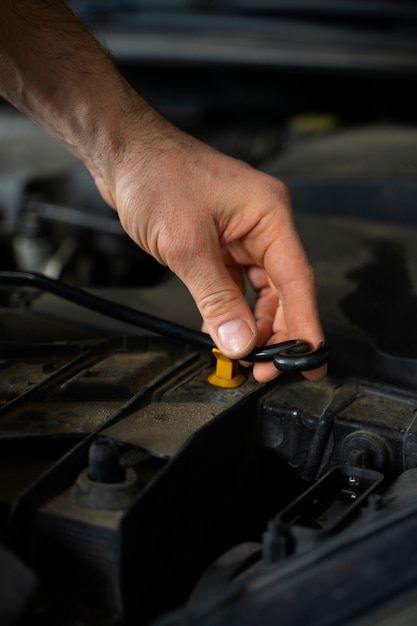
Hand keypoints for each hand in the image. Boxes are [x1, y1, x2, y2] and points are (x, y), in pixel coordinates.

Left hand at [91, 107, 325, 382]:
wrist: (123, 154)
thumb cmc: (155, 176)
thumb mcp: (187, 245)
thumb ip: (216, 299)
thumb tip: (239, 342)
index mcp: (270, 215)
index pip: (298, 281)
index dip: (305, 326)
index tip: (310, 362)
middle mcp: (263, 225)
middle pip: (283, 290)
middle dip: (276, 331)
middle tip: (264, 368)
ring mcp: (242, 234)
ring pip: (260, 291)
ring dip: (251, 324)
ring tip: (240, 353)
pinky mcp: (221, 242)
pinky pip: (235, 284)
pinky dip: (231, 309)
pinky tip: (220, 330)